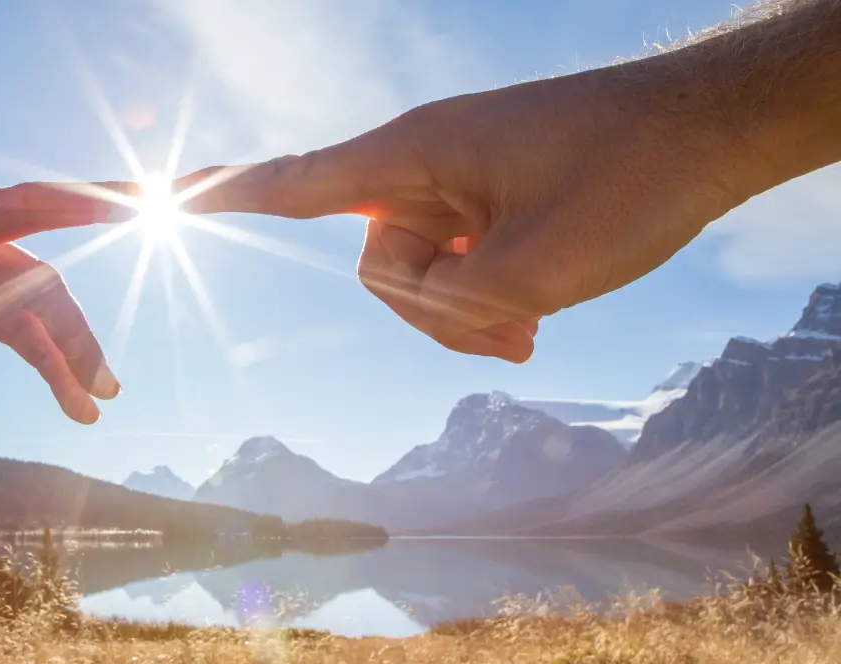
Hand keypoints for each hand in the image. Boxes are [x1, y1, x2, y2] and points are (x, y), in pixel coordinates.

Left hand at [0, 183, 126, 422]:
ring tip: (97, 404)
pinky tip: (70, 399)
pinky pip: (19, 333)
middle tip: (105, 381)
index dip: (75, 208)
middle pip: (40, 281)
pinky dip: (46, 364)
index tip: (128, 207)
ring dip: (69, 355)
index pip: (20, 208)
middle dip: (75, 330)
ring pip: (38, 313)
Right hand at [180, 64, 747, 362]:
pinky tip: (533, 322)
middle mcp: (422, 166)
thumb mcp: (540, 266)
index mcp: (414, 153)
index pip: (295, 182)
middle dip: (437, 313)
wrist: (708, 132)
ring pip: (422, 281)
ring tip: (535, 328)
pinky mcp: (483, 203)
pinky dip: (488, 305)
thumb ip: (454, 303)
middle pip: (380, 268)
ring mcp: (453, 185)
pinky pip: (457, 270)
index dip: (222, 198)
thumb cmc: (630, 176)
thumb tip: (425, 304)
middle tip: (514, 330)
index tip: (156, 203)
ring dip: (473, 317)